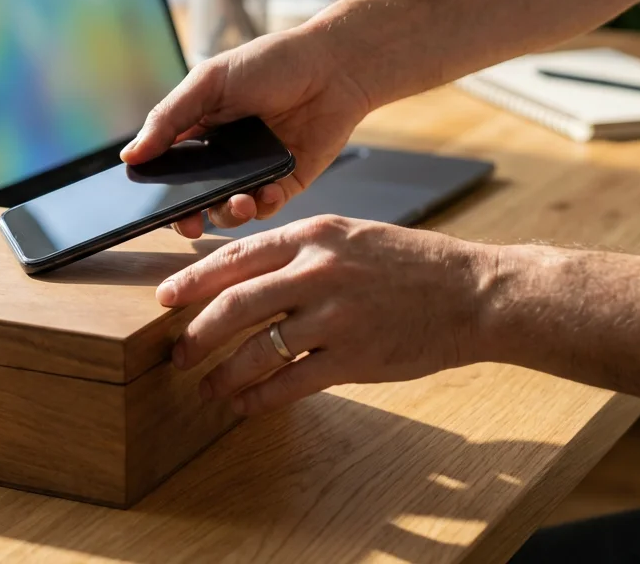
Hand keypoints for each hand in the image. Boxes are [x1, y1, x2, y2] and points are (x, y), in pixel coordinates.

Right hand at [120, 29, 372, 237]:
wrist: (333, 66)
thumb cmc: (270, 63)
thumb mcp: (209, 82)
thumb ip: (169, 118)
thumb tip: (130, 155)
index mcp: (197, 131)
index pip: (168, 170)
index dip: (159, 191)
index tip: (152, 208)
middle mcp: (222, 156)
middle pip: (195, 199)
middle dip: (190, 216)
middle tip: (191, 224)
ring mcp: (253, 172)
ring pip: (229, 210)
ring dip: (229, 213)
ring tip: (240, 202)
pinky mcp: (285, 182)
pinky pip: (266, 207)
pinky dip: (263, 205)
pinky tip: (267, 191)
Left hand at [160, 215, 494, 414]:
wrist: (474, 294)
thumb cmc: (412, 265)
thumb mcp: (351, 236)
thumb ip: (300, 251)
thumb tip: (243, 271)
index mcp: (315, 234)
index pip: (235, 256)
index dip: (192, 279)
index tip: (165, 297)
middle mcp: (319, 271)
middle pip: (234, 305)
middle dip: (196, 334)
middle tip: (176, 353)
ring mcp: (335, 317)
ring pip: (256, 350)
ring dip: (222, 373)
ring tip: (206, 387)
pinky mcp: (354, 358)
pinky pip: (290, 383)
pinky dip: (259, 398)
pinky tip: (242, 405)